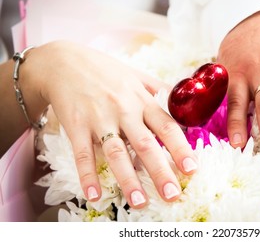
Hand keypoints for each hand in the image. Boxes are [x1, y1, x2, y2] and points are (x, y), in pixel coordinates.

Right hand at [24, 40, 196, 207]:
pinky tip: (94, 195)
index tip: (192, 169)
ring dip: (128, 179)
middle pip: (145, 144)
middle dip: (160, 171)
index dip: (180, 147)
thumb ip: (159, 89)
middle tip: (172, 195)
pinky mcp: (76, 125)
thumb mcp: (135, 74)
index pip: (166, 125)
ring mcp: (99, 118)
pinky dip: (87, 174)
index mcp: (141, 99)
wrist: (63, 61)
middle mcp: (124, 110)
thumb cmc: (104, 70)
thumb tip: (182, 101)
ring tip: (139, 202)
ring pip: (116, 152)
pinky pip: (83, 153)